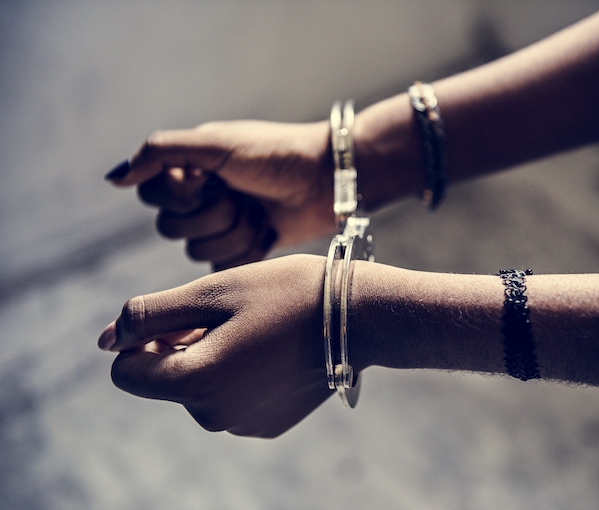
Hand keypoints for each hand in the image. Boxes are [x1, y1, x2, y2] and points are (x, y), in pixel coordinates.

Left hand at [98, 254, 333, 437]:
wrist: (357, 316)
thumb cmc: (284, 294)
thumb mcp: (211, 293)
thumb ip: (149, 316)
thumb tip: (106, 341)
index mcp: (195, 383)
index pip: (126, 372)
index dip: (144, 338)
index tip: (183, 315)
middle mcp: (214, 417)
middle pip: (166, 379)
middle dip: (181, 346)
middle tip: (230, 316)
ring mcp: (244, 426)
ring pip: (199, 388)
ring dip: (211, 358)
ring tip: (256, 330)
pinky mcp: (268, 425)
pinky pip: (230, 399)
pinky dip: (238, 375)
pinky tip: (272, 350)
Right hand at [106, 121, 336, 269]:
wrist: (327, 181)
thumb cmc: (275, 154)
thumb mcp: (215, 144)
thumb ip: (160, 153)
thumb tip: (113, 179)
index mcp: (189, 170)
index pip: (152, 196)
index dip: (180, 196)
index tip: (210, 181)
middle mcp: (200, 199)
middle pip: (172, 228)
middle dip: (214, 214)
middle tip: (243, 196)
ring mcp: (221, 227)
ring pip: (198, 251)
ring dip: (235, 231)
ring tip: (260, 212)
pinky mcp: (242, 252)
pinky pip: (222, 268)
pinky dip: (247, 250)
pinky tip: (267, 232)